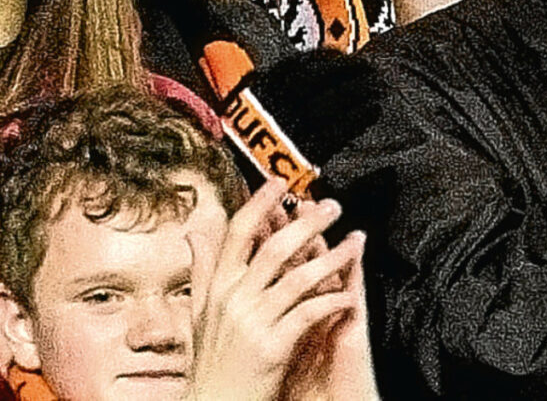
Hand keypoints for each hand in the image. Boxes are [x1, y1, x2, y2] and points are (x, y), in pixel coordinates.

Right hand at [188, 191, 363, 400]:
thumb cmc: (210, 363)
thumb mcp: (199, 312)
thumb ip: (201, 271)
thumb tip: (194, 233)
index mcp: (217, 285)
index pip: (239, 232)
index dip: (260, 204)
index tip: (280, 183)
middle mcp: (232, 297)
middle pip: (273, 247)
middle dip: (307, 223)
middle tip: (331, 207)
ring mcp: (252, 321)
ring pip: (297, 277)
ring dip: (330, 258)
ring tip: (353, 245)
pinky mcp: (272, 345)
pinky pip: (308, 314)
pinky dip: (331, 301)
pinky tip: (349, 294)